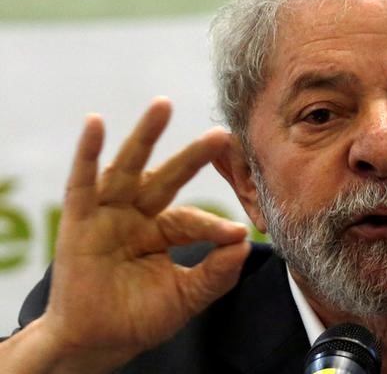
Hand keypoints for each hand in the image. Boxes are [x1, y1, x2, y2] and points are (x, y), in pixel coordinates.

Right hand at [36, 98, 249, 370]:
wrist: (97, 344)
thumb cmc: (139, 319)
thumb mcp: (186, 296)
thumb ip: (216, 273)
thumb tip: (245, 243)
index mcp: (162, 231)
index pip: (192, 219)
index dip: (214, 225)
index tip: (239, 232)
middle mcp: (137, 216)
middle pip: (167, 178)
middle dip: (194, 156)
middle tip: (222, 134)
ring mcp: (108, 216)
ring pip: (129, 169)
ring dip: (144, 135)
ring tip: (163, 105)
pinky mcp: (79, 222)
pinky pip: (82, 183)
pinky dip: (87, 153)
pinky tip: (95, 124)